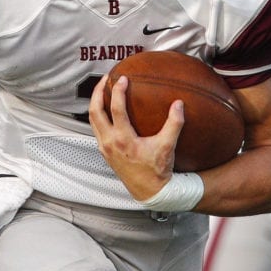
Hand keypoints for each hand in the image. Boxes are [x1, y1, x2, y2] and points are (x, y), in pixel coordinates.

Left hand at [89, 74, 184, 200]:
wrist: (149, 191)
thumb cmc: (157, 170)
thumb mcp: (167, 146)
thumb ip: (174, 124)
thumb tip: (178, 104)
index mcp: (123, 140)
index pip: (116, 109)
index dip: (118, 91)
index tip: (122, 79)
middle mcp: (110, 143)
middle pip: (95, 111)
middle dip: (98, 92)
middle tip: (105, 79)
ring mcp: (105, 148)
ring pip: (92, 120)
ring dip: (96, 103)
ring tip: (103, 90)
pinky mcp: (105, 152)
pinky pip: (96, 129)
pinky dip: (98, 116)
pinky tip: (106, 110)